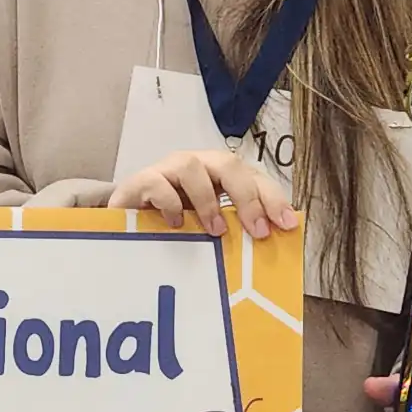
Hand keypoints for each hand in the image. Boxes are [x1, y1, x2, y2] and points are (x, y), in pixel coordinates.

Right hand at [107, 148, 297, 238]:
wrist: (124, 223)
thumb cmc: (172, 226)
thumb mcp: (207, 228)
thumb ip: (233, 230)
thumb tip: (267, 247)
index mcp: (219, 175)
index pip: (253, 176)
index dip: (272, 197)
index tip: (287, 224)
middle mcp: (197, 165)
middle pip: (228, 165)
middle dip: (247, 197)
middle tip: (257, 230)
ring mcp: (168, 170)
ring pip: (192, 166)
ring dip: (208, 200)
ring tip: (216, 231)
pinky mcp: (141, 181)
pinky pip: (157, 183)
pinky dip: (170, 202)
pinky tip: (176, 224)